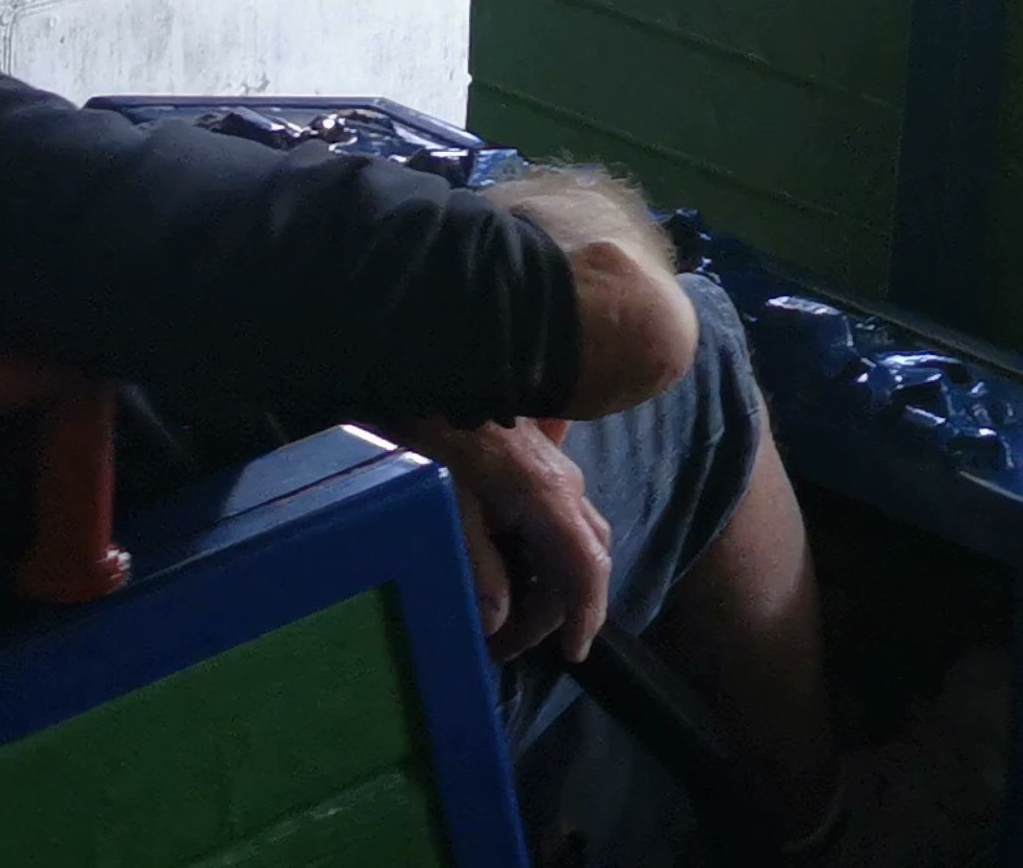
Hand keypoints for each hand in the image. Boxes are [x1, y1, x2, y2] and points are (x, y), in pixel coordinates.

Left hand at [394, 417, 610, 663]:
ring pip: (574, 542)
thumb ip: (476, 565)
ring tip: (502, 616)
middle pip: (583, 562)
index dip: (584, 616)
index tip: (572, 655)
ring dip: (544, 586)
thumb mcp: (447, 505)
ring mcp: (558, 475)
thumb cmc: (437, 434)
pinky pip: (559, 524)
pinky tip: (507, 571)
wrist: (439, 366)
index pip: (586, 568)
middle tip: (501, 645)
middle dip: (550, 613)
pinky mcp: (542, 468)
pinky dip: (541, 559)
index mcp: (547, 499)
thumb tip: (498, 621)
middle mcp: (566, 488)